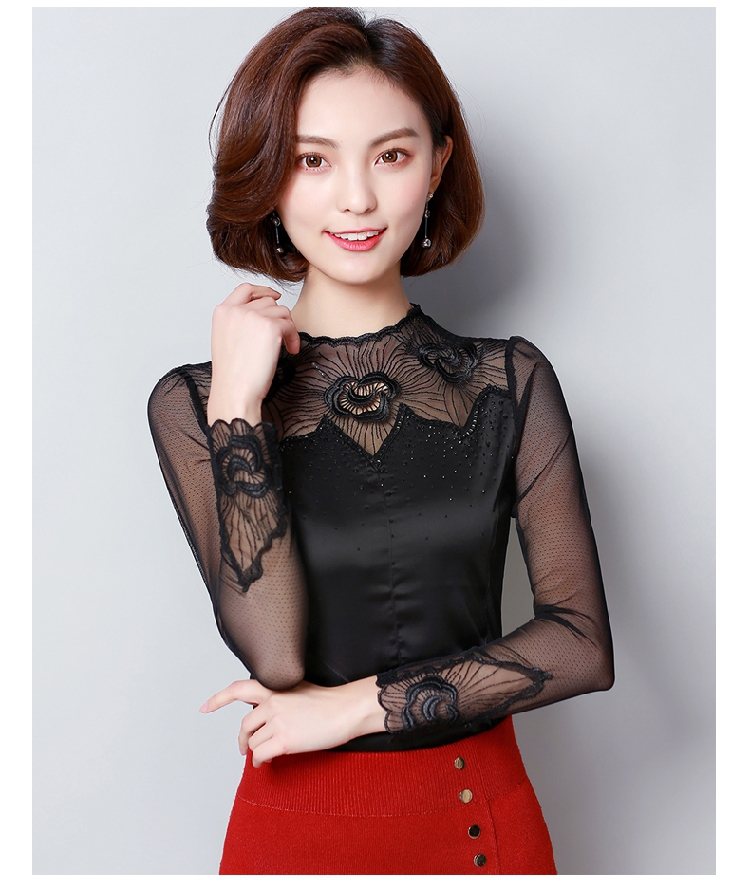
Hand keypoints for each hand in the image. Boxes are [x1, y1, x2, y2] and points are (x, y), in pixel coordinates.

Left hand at [199, 676, 384, 766]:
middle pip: (245, 726)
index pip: (239, 689)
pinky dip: (261, 761)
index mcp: (275, 688)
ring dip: (258, 751)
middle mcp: (272, 702)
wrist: (346, 710)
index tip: (205, 707)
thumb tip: (266, 718)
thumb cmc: (328, 703)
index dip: (219, 699)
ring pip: (254, 742)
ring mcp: (276, 721)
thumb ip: (279, 699)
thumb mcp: (298, 691)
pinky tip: (268, 761)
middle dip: (244, 740)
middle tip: (246, 748)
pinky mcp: (284, 739)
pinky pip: (261, 755)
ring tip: (268, 754)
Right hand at [207, 283, 300, 425]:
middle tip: (282, 335)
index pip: (245, 289)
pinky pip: (290, 324)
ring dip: (287, 328)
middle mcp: (236, 310)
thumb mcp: (227, 339)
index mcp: (222, 311)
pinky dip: (293, 337)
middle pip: (268, 301)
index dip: (262, 291)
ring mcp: (253, 316)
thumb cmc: (232, 374)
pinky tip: (290, 350)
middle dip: (278, 317)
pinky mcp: (270, 326)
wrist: (235, 391)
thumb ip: (239, 321)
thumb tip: (263, 311)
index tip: (275, 296)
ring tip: (285, 346)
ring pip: (282, 312)